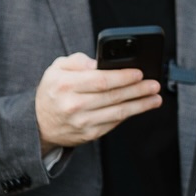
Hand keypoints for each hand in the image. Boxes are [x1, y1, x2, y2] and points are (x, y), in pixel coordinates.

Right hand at [35, 53, 161, 150]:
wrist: (40, 123)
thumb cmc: (53, 91)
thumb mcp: (57, 69)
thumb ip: (78, 61)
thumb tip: (101, 61)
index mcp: (65, 85)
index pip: (100, 80)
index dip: (123, 77)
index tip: (139, 73)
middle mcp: (73, 105)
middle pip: (113, 96)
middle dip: (138, 90)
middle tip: (154, 84)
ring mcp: (82, 122)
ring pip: (118, 112)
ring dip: (141, 104)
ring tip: (155, 97)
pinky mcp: (90, 134)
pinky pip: (115, 122)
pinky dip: (130, 114)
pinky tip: (141, 106)